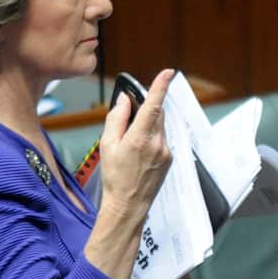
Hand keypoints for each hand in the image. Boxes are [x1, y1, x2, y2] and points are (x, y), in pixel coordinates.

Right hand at [97, 69, 173, 221]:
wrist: (128, 206)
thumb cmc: (115, 178)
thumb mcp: (107, 145)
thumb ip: (116, 118)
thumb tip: (124, 100)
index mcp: (141, 138)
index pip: (154, 105)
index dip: (161, 86)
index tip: (168, 73)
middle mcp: (158, 143)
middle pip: (157, 114)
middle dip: (145, 108)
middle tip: (128, 114)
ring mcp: (166, 152)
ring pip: (159, 127)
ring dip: (147, 125)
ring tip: (129, 142)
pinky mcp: (169, 159)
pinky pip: (161, 139)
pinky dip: (150, 137)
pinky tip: (138, 152)